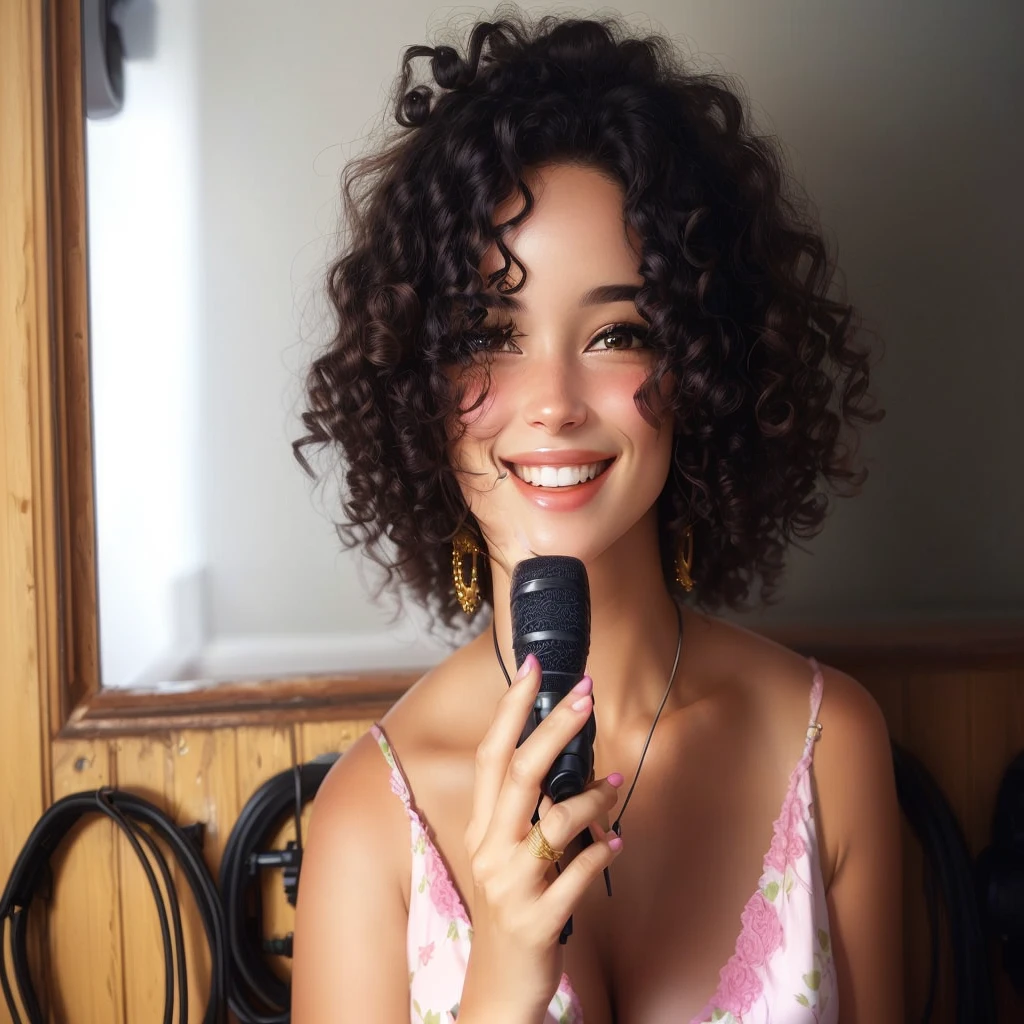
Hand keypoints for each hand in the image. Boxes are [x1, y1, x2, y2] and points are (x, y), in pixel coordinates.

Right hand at [459, 654, 623, 1019]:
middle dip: (554, 727)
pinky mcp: (537, 921)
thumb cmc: (511, 907)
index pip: (491, 755)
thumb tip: (571, 762)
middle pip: (520, 773)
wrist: (498, 988)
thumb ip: (528, 811)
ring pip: (555, 821)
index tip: (534, 666)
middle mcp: (490, 850)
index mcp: (482, 827)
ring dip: (593, 797)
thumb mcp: (506, 854)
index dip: (511, 708)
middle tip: (586, 693)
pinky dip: (602, 852)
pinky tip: (617, 840)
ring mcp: (511, 886)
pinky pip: (578, 876)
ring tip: (617, 786)